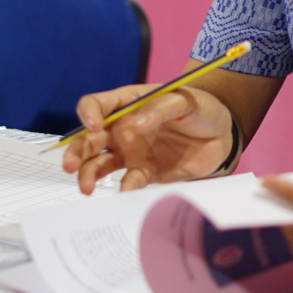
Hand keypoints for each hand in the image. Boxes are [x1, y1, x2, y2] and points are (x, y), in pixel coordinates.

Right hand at [60, 84, 235, 193]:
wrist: (222, 134)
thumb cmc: (201, 108)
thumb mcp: (184, 100)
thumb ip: (158, 109)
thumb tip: (131, 125)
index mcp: (127, 103)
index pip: (95, 105)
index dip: (88, 115)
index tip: (94, 126)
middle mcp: (121, 128)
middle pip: (89, 139)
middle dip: (75, 152)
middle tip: (70, 166)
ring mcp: (131, 152)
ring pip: (99, 164)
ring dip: (88, 174)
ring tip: (86, 188)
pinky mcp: (145, 172)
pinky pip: (128, 181)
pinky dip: (124, 188)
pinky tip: (126, 191)